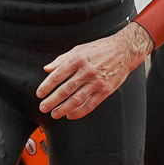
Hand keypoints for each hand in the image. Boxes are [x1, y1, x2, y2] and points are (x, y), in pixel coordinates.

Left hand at [36, 24, 153, 119]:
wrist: (123, 51)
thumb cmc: (100, 49)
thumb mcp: (78, 49)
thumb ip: (62, 59)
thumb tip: (47, 68)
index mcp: (77, 60)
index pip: (57, 76)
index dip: (46, 86)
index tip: (40, 94)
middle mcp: (86, 72)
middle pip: (65, 90)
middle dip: (52, 101)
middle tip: (43, 107)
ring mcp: (96, 82)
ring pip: (76, 100)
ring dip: (63, 109)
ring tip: (55, 114)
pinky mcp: (105, 91)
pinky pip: (90, 105)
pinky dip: (79, 112)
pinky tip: (71, 115)